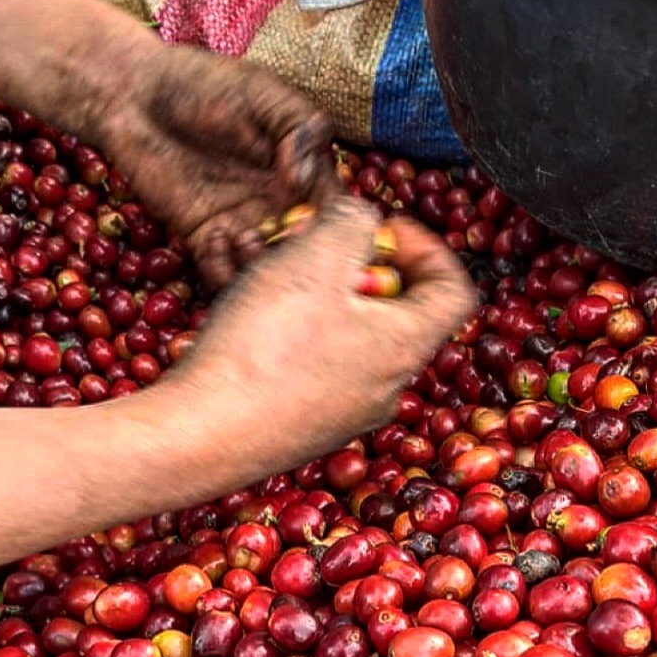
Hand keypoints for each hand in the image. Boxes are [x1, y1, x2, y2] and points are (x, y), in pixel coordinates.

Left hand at [0, 0, 337, 286]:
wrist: (133, 95)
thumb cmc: (203, 83)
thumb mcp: (264, 93)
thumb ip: (299, 128)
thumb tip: (307, 179)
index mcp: (305, 172)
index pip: (337, 211)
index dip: (340, 225)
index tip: (325, 223)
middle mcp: (280, 205)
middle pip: (308, 251)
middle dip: (302, 255)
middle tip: (284, 240)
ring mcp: (244, 225)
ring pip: (269, 269)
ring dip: (264, 267)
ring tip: (244, 237)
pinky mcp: (205, 239)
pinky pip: (225, 274)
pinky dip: (227, 271)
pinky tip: (217, 239)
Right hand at [158, 199, 478, 495]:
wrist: (201, 435)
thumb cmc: (266, 345)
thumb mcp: (316, 257)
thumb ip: (353, 222)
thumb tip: (364, 221)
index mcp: (407, 346)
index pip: (454, 289)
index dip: (425, 245)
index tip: (378, 227)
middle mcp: (387, 386)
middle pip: (396, 310)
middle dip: (356, 263)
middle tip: (313, 243)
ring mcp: (346, 413)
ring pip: (347, 333)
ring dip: (317, 291)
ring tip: (272, 269)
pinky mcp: (304, 427)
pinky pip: (313, 363)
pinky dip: (293, 328)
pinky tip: (250, 314)